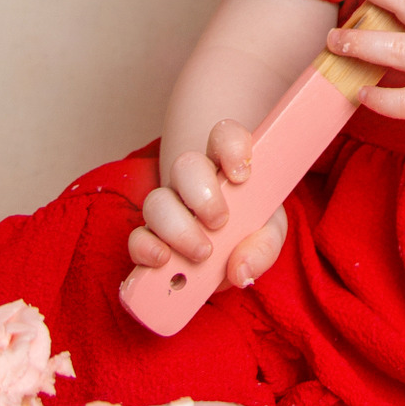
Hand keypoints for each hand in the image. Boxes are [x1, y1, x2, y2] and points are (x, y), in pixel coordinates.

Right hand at [126, 119, 286, 291]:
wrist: (224, 259)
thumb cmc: (247, 233)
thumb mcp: (267, 236)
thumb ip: (263, 247)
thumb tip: (240, 270)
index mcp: (224, 167)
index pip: (222, 135)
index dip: (230, 146)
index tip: (242, 175)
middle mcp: (191, 182)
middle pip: (185, 165)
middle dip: (202, 194)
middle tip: (221, 222)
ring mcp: (167, 209)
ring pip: (156, 201)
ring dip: (178, 228)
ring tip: (202, 252)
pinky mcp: (149, 239)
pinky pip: (137, 237)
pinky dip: (146, 249)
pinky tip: (163, 260)